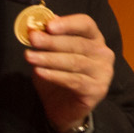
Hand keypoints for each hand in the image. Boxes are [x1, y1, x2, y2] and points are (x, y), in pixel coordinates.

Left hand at [23, 13, 114, 132]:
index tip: (48, 26)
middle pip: (78, 43)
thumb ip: (47, 40)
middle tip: (33, 39)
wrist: (63, 109)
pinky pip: (75, 80)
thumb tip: (35, 27)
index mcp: (94, 38)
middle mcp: (103, 53)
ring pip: (75, 62)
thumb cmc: (57, 77)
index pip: (86, 24)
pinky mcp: (98, 90)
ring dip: (50, 58)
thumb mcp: (49, 54)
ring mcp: (103, 72)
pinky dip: (55, 75)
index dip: (68, 23)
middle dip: (53, 41)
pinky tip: (40, 71)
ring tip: (30, 57)